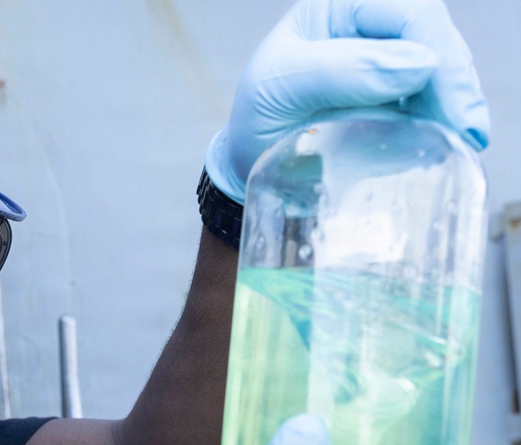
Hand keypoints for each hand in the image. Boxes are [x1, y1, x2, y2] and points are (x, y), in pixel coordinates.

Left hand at [206, 0, 489, 202]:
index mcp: (341, 7)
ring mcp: (389, 62)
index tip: (451, 110)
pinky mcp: (397, 98)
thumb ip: (339, 71)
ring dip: (457, 106)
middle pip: (437, 40)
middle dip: (457, 84)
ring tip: (463, 145)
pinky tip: (449, 146)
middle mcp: (371, 27)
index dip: (440, 57)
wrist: (249, 158)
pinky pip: (434, 102)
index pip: (410, 13)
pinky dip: (444, 123)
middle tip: (467, 134)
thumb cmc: (257, 114)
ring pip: (444, 71)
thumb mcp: (279, 86)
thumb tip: (420, 65)